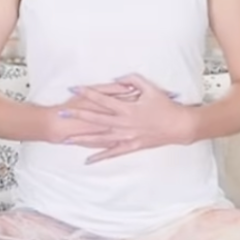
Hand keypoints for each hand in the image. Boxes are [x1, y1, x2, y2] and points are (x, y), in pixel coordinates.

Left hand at [53, 74, 195, 163]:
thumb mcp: (150, 87)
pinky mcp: (131, 147)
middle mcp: (124, 123)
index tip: (74, 88)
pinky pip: (113, 153)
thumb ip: (132, 80)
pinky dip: (100, 156)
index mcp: (127, 108)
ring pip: (100, 138)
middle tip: (61, 113)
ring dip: (83, 138)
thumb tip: (116, 79)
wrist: (178, 126)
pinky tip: (87, 159)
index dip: (87, 93)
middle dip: (77, 115)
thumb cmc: (165, 105)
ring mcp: (126, 137)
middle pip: (96, 119)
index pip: (102, 99)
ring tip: (66, 139)